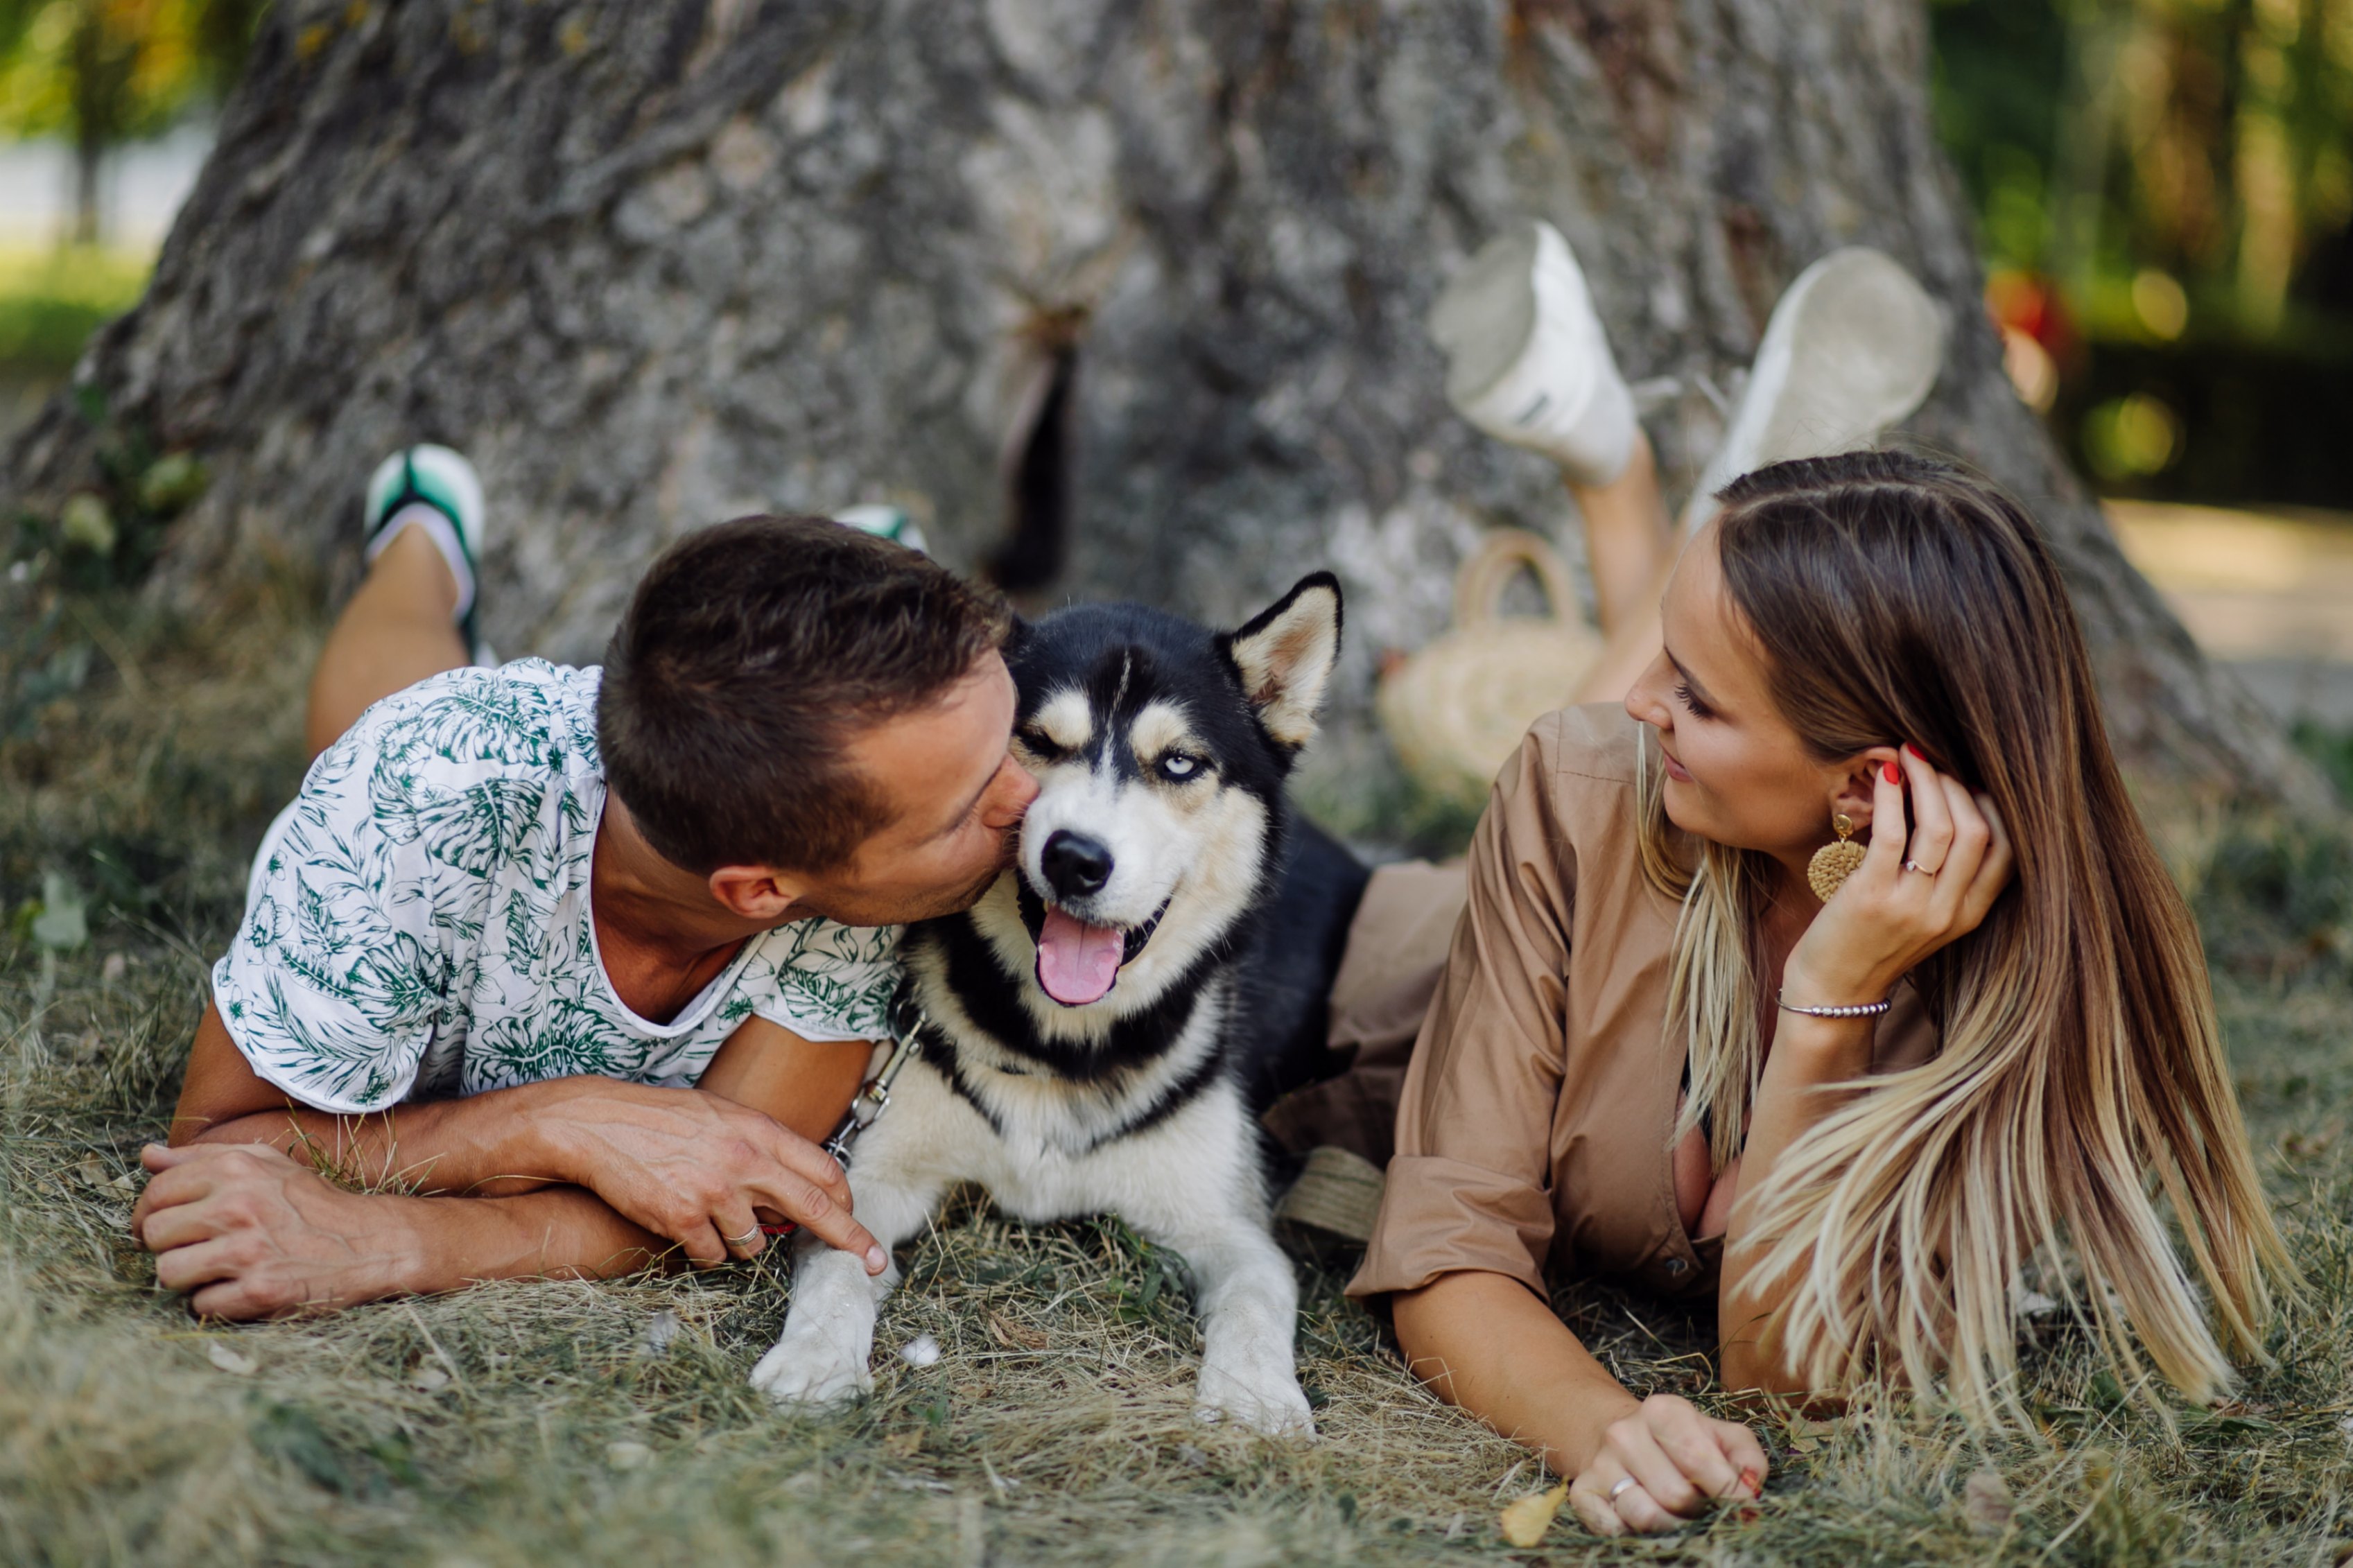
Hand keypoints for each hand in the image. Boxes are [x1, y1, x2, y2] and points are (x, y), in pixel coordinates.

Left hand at [132, 1142, 421, 1318]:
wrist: (371, 1243)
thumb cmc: (312, 1204)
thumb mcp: (266, 1164)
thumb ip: (205, 1156)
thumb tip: (148, 1155)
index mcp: (236, 1169)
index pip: (156, 1191)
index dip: (149, 1213)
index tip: (163, 1226)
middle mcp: (239, 1206)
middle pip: (155, 1234)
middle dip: (168, 1245)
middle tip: (196, 1248)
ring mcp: (249, 1251)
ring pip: (168, 1272)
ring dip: (187, 1277)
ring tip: (217, 1269)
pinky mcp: (259, 1292)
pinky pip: (200, 1304)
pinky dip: (215, 1301)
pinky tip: (240, 1287)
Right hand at [526, 1079, 885, 1272]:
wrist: (596, 1123)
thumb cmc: (661, 1119)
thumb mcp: (722, 1116)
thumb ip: (761, 1149)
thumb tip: (794, 1193)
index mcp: (759, 1130)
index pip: (825, 1170)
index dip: (846, 1202)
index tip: (857, 1220)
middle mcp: (745, 1161)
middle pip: (816, 1209)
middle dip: (850, 1239)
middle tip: (874, 1262)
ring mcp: (715, 1192)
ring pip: (754, 1244)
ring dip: (739, 1241)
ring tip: (707, 1214)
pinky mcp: (683, 1219)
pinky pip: (712, 1257)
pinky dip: (702, 1251)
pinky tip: (682, 1225)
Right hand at [1567, 1394, 1766, 1535]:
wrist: (1622, 1437)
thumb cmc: (1682, 1440)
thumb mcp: (1720, 1435)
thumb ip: (1747, 1457)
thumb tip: (1751, 1490)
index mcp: (1662, 1411)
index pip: (1698, 1459)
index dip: (1727, 1491)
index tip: (1745, 1507)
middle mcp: (1624, 1433)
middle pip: (1675, 1495)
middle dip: (1701, 1511)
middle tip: (1708, 1510)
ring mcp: (1600, 1464)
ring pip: (1645, 1516)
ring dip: (1674, 1527)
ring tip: (1683, 1517)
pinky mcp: (1582, 1493)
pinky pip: (1614, 1530)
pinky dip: (1638, 1535)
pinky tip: (1651, 1520)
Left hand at [1786, 745, 2012, 1009]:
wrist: (1833, 991)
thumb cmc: (1873, 942)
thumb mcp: (1926, 915)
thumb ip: (1945, 875)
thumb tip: (1949, 805)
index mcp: (1969, 915)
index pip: (2007, 850)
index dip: (1992, 806)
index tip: (1966, 779)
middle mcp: (1949, 912)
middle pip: (1977, 830)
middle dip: (1955, 784)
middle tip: (1930, 759)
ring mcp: (1913, 906)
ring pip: (1940, 827)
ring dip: (1927, 781)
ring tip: (1909, 755)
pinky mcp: (1872, 897)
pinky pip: (1892, 834)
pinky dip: (1891, 795)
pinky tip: (1885, 774)